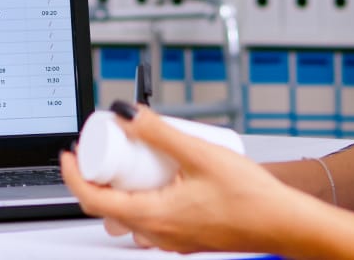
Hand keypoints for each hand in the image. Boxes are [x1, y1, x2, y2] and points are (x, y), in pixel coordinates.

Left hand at [61, 106, 293, 254]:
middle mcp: (159, 234)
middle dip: (98, 177)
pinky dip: (143, 196)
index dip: (74, 175)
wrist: (285, 222)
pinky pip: (152, 218)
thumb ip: (160, 132)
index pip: (95, 201)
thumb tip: (127, 114)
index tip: (68, 153)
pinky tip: (161, 174)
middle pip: (109, 209)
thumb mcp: (199, 153)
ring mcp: (173, 239)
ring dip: (121, 188)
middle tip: (103, 148)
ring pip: (130, 215)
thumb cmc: (250, 196)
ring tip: (130, 159)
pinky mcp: (187, 237)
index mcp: (155, 218)